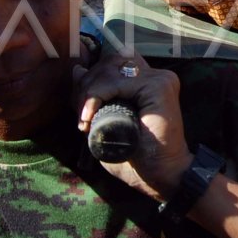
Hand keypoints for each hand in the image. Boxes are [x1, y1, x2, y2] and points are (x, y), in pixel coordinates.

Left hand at [74, 55, 192, 199]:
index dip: (90, 80)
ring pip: (111, 68)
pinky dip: (97, 96)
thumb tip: (77, 70)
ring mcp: (159, 78)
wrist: (161, 175)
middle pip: (109, 62)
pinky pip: (117, 81)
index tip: (80, 108)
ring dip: (89, 91)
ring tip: (85, 119)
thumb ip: (93, 96)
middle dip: (87, 84)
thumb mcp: (105, 121)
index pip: (111, 64)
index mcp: (145, 81)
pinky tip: (90, 117)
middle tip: (81, 115)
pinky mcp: (158, 86)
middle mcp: (154, 75)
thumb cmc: (135, 156)